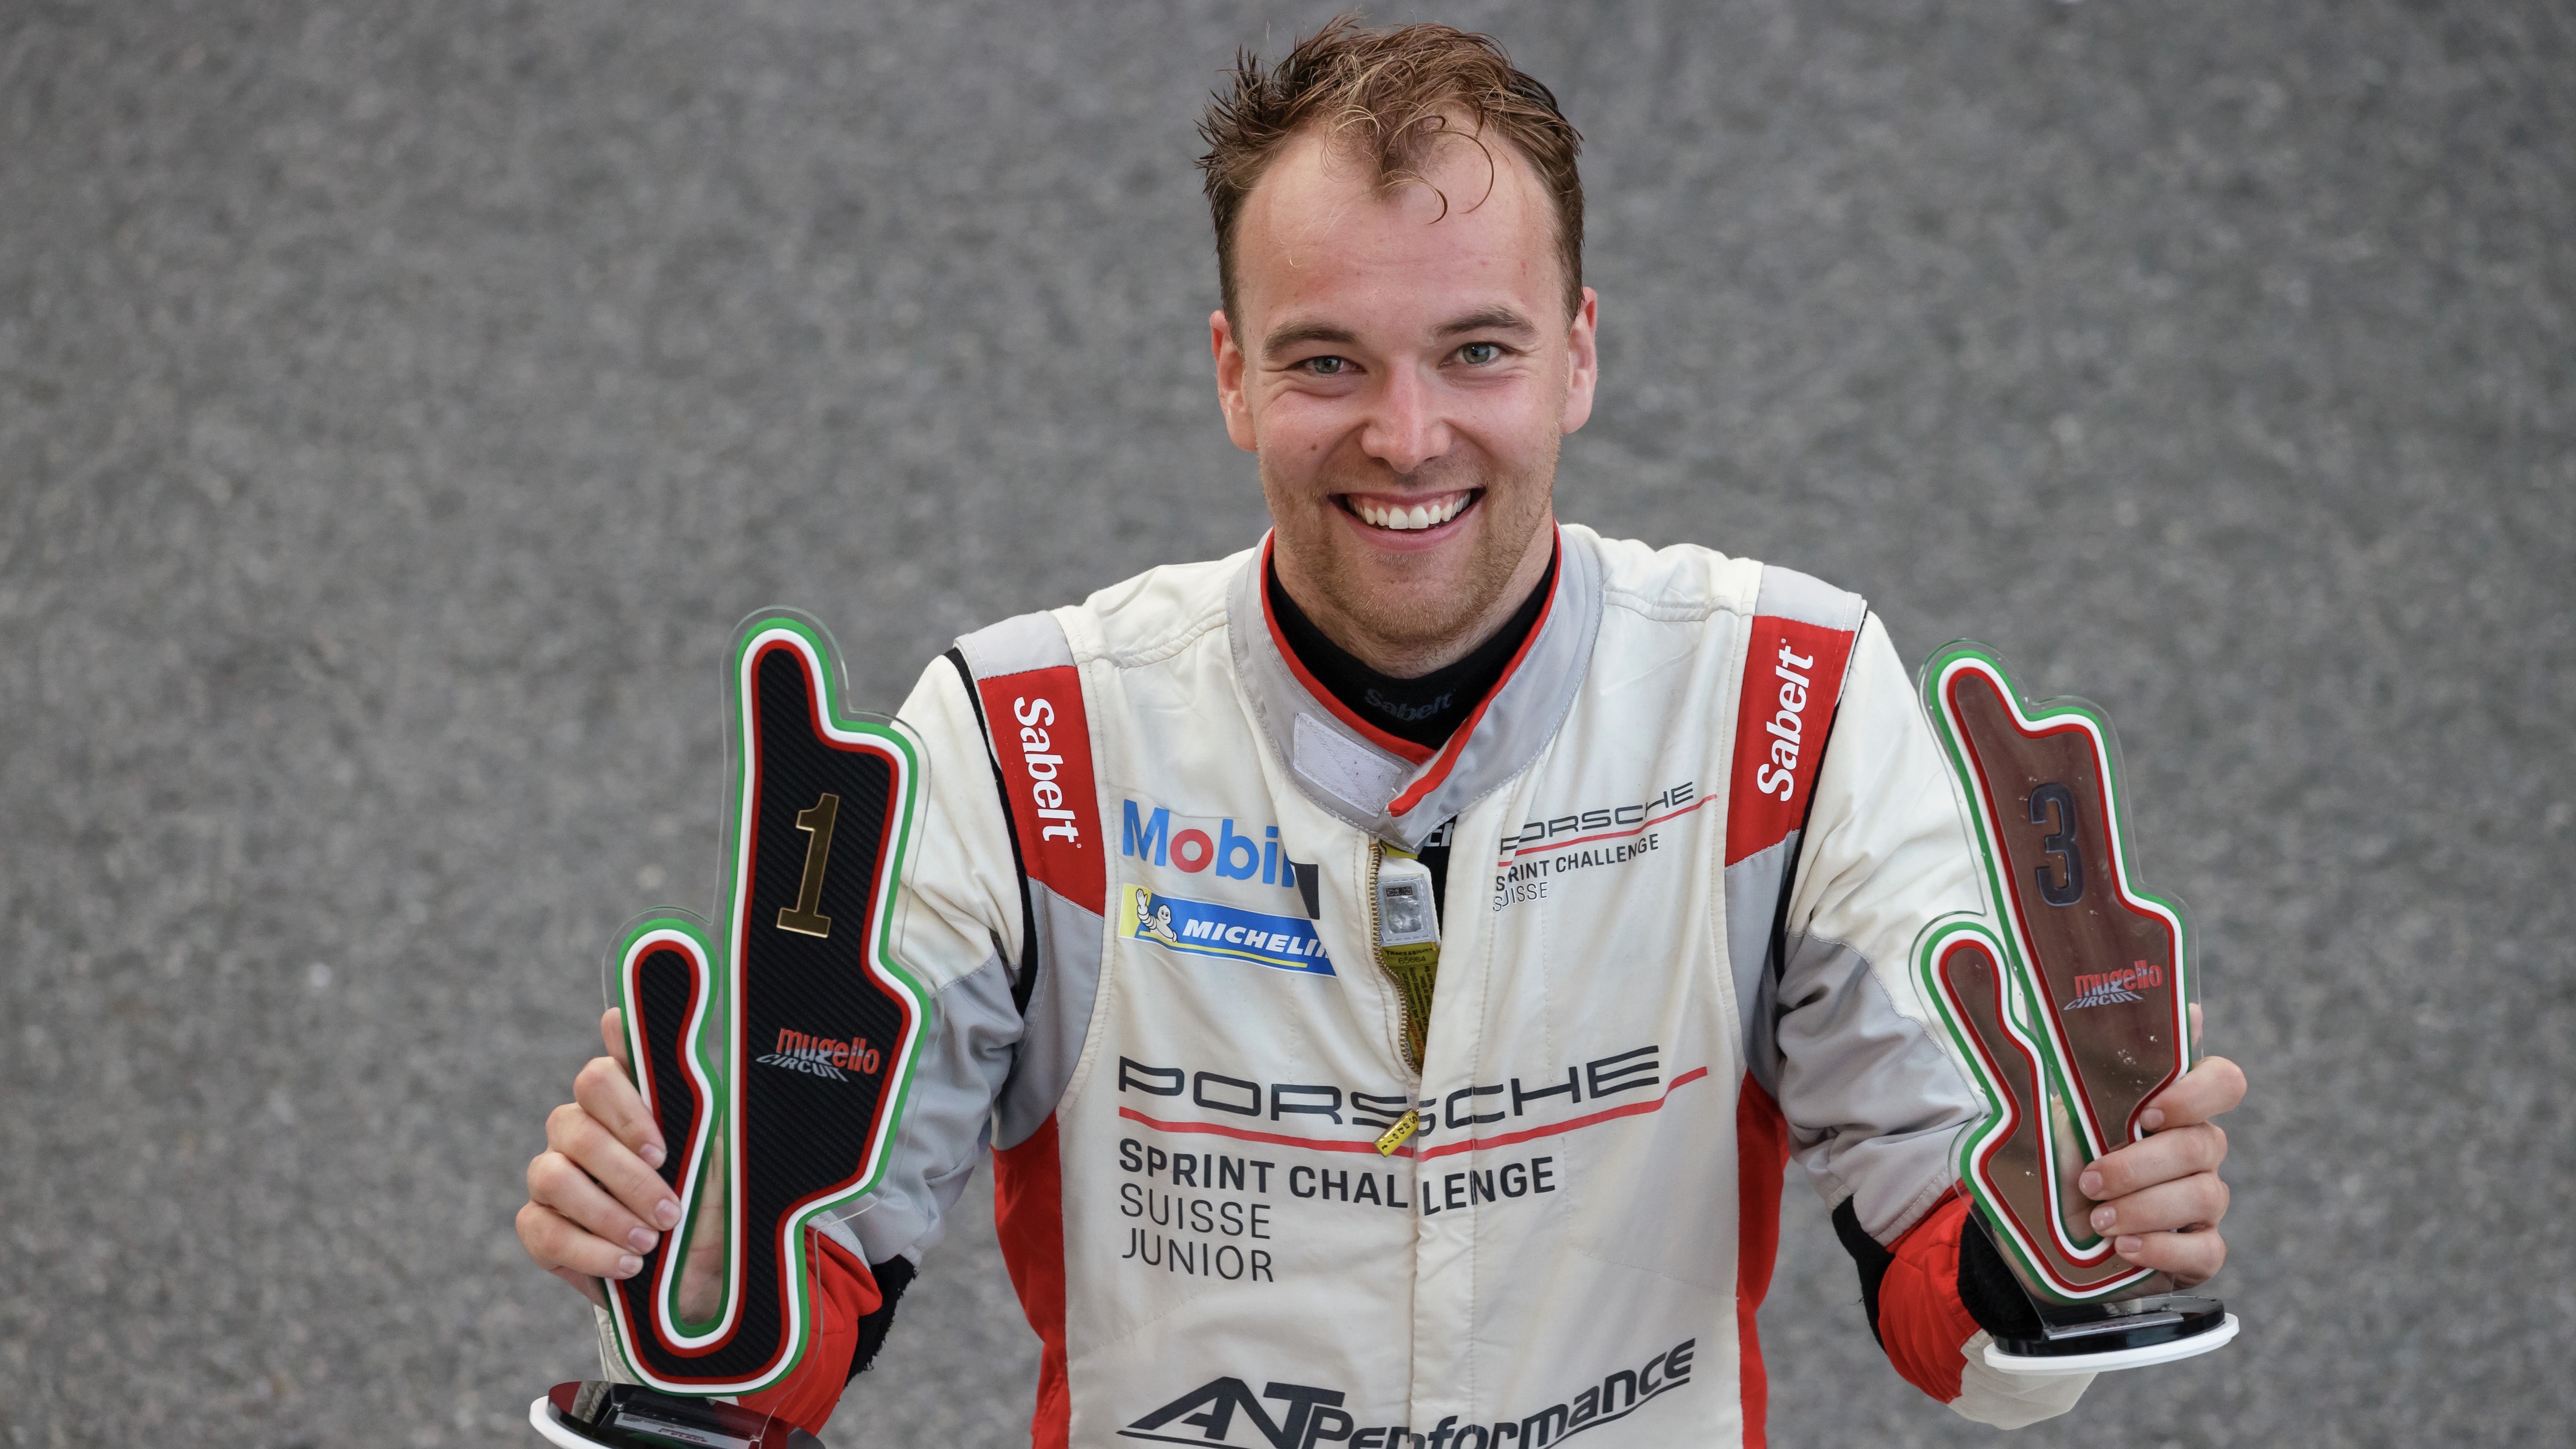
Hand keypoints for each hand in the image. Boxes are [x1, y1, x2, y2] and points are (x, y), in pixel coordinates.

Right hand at [518, 1009, 722, 1314]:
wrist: (700, 1272)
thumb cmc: (707, 1202)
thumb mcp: (712, 1156)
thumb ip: (689, 1107)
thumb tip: (653, 1051)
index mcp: (621, 1103)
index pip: (600, 1074)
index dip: (624, 1107)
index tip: (661, 1150)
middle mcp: (577, 1129)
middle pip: (573, 1126)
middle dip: (627, 1176)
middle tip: (671, 1211)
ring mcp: (551, 1174)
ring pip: (553, 1177)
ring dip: (608, 1215)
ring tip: (649, 1242)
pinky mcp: (538, 1224)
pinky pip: (542, 1231)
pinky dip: (590, 1252)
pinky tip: (628, 1266)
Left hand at [2078, 1007, 2244, 1287]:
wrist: (2033, 1227)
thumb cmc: (2054, 1158)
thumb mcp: (2061, 1110)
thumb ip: (2103, 1065)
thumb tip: (2178, 1013)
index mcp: (2170, 1106)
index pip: (2222, 1082)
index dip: (2197, 1095)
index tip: (2148, 1114)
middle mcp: (2197, 1149)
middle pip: (2204, 1145)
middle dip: (2140, 1165)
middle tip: (2091, 1180)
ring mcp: (2202, 1202)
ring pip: (2207, 1196)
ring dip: (2145, 1208)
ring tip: (2097, 1221)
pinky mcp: (2198, 1251)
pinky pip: (2208, 1251)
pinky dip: (2163, 1249)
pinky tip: (2125, 1247)